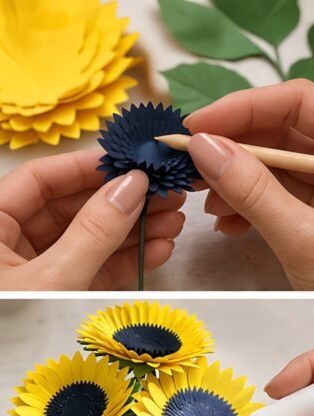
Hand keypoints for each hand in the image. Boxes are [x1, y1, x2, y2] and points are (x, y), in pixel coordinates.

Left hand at [0, 150, 185, 289]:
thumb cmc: (6, 331)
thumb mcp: (51, 280)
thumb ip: (93, 232)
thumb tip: (132, 186)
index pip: (41, 179)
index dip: (89, 167)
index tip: (133, 161)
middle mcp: (7, 243)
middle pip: (70, 207)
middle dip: (120, 201)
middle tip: (166, 192)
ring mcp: (33, 271)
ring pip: (85, 239)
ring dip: (131, 231)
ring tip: (173, 221)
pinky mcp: (54, 295)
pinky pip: (89, 269)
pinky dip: (122, 261)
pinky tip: (157, 249)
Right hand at [185, 80, 313, 289]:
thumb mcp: (302, 238)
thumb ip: (253, 191)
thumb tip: (204, 149)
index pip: (298, 100)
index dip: (244, 106)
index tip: (195, 129)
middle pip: (284, 132)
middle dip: (234, 149)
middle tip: (190, 167)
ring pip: (279, 166)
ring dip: (237, 181)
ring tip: (209, 208)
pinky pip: (282, 197)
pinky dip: (251, 206)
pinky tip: (229, 226)